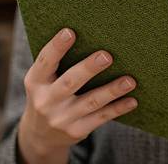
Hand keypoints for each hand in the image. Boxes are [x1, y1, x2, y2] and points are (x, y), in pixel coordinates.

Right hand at [18, 28, 137, 163]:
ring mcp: (61, 118)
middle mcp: (46, 101)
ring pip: (91, 102)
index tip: (70, 32)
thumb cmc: (48, 93)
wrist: (39, 136)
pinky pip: (100, 118)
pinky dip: (118, 108)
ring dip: (112, 90)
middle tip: (107, 56)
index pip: (45, 62)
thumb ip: (58, 62)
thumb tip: (90, 33)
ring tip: (130, 80)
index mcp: (35, 82)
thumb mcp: (43, 80)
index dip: (56, 47)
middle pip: (70, 82)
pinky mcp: (77, 131)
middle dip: (89, 69)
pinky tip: (132, 100)